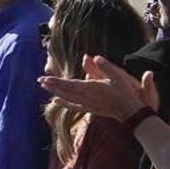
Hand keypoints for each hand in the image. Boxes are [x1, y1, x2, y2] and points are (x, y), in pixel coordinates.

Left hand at [40, 55, 157, 121]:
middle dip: (52, 85)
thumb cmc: (125, 92)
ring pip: (67, 98)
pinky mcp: (90, 109)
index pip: (70, 84)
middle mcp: (87, 97)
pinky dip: (63, 103)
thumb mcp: (118, 76)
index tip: (45, 78)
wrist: (130, 112)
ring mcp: (87, 104)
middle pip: (65, 91)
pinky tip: (55, 101)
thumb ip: (105, 66)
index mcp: (92, 88)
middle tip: (39, 80)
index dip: (57, 82)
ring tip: (44, 87)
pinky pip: (73, 106)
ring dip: (55, 92)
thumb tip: (94, 56)